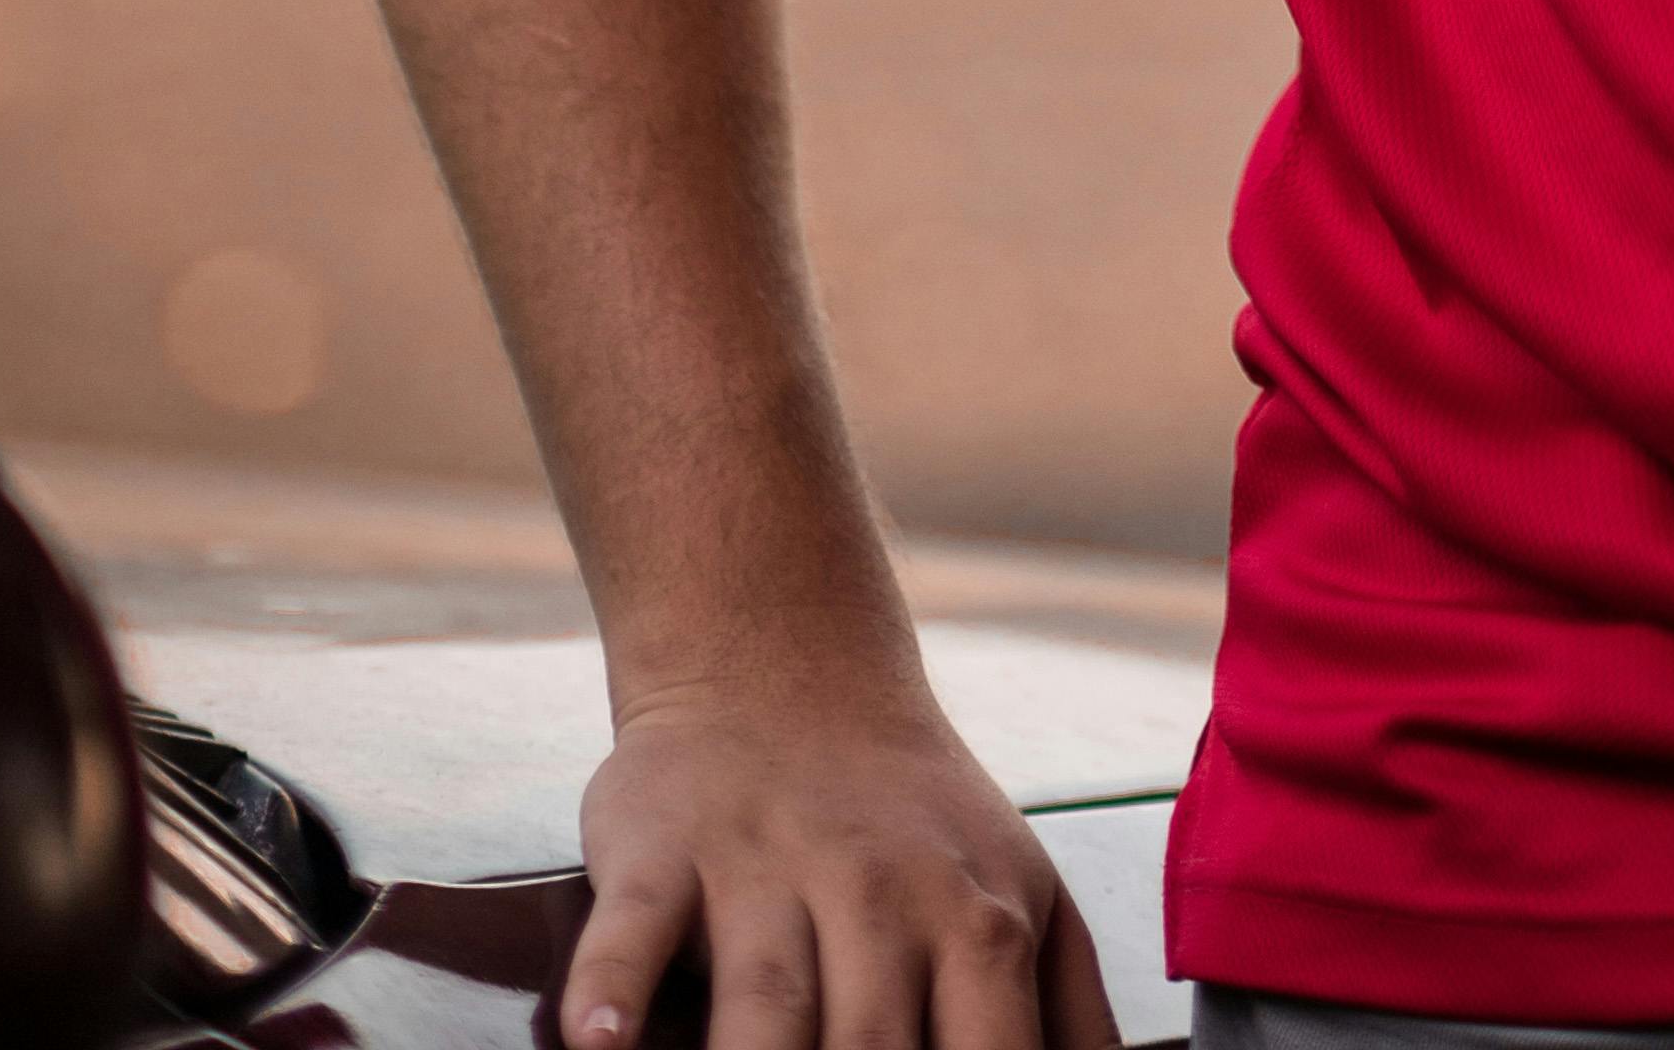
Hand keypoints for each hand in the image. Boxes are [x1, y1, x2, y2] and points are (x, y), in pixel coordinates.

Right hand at [565, 661, 1124, 1049]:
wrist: (784, 663)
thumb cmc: (916, 822)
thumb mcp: (1024, 894)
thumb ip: (1072, 1018)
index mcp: (979, 918)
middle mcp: (878, 893)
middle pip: (872, 1049)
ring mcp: (765, 866)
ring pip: (766, 1003)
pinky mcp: (663, 847)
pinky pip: (636, 926)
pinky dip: (612, 987)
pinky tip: (601, 1044)